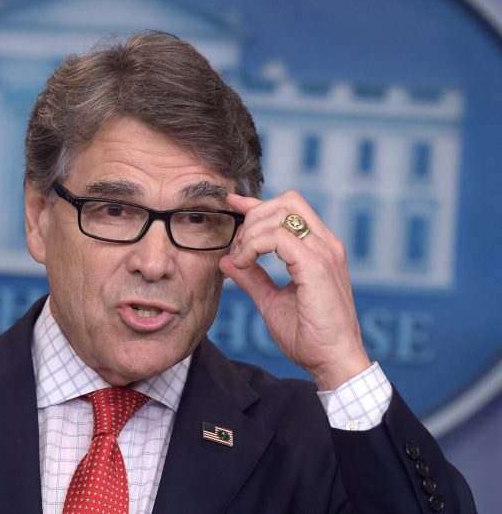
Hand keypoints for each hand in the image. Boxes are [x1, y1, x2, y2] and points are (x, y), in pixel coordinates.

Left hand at [219, 190, 370, 389]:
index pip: (290, 208)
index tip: (232, 205)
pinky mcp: (316, 266)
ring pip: (281, 214)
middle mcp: (326, 245)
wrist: (333, 362)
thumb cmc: (310, 337)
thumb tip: (228, 261)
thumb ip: (252, 278)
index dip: (257, 203)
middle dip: (254, 216)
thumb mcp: (272, 301)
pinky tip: (244, 265)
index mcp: (320, 250)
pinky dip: (254, 246)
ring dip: (251, 232)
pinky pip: (277, 237)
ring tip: (241, 260)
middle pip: (287, 201)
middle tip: (238, 247)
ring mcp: (324, 253)